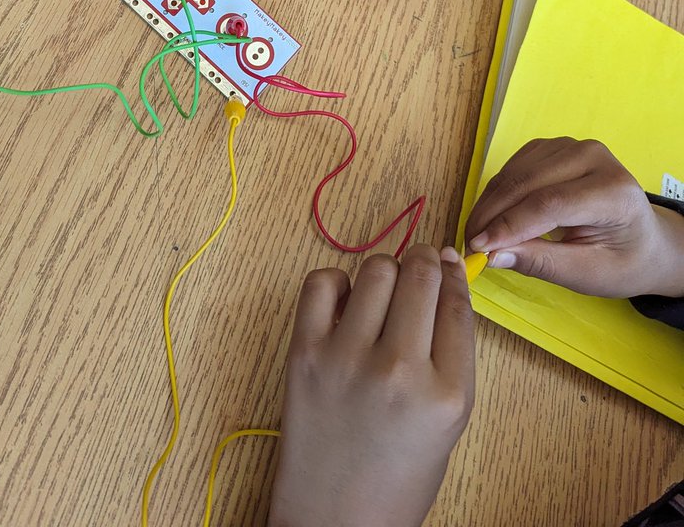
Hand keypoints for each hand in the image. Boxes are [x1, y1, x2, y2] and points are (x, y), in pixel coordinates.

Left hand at [268, 246, 474, 526]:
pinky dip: (337, 282)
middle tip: (416, 272)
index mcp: (446, 394)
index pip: (457, 302)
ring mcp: (347, 359)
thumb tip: (445, 272)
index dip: (452, 272)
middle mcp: (399, 371)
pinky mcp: (304, 353)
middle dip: (422, 262)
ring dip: (384, 271)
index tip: (446, 261)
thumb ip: (452, 349)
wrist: (336, 520)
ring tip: (381, 297)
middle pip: (419, 273)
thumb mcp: (448, 418)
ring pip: (376, 267)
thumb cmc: (397, 473)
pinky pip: (322, 281)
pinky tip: (345, 307)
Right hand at [465, 137, 683, 298]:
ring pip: (516, 171)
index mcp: (613, 192)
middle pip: (527, 182)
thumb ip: (542, 263)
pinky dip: (499, 190)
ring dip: (490, 202)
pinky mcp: (555, 146)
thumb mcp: (588, 274)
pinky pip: (516, 165)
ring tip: (477, 233)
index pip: (549, 204)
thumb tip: (493, 255)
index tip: (478, 248)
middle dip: (492, 214)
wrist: (645, 240)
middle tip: (469, 244)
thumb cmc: (622, 261)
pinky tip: (492, 213)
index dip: (509, 225)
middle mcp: (594, 158)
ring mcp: (573, 146)